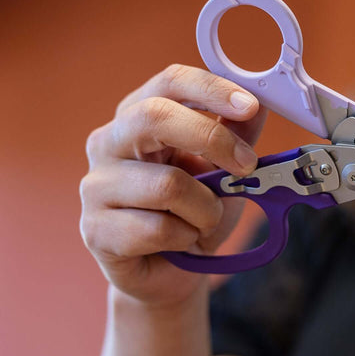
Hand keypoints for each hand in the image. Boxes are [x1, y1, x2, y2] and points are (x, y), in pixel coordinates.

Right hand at [80, 64, 266, 307]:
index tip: (250, 106)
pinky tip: (179, 242)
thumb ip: (238, 136)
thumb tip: (260, 102)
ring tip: (205, 221)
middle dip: (212, 139)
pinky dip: (186, 237)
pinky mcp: (94, 230)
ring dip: (206, 208)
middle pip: (155, 117)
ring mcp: (94, 186)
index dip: (211, 89)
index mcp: (137, 116)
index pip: (169, 82)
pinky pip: (158, 229)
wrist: (169, 273)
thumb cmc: (193, 213)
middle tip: (247, 165)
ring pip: (167, 185)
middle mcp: (107, 143)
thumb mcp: (224, 170)